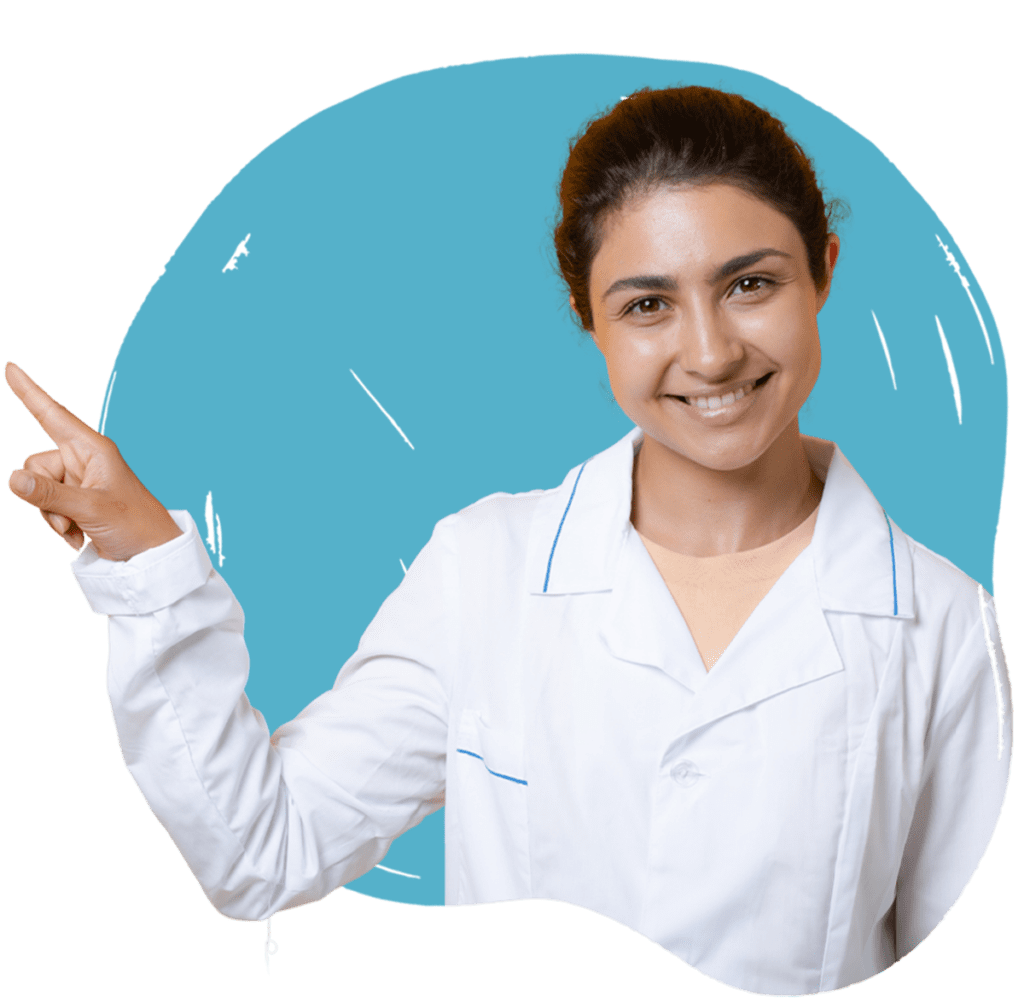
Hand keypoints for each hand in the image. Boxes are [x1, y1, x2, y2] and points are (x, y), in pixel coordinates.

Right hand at [6, 362, 183, 560]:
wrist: (151, 555)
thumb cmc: (135, 525)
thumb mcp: (91, 509)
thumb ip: (50, 495)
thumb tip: (13, 479)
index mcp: (93, 450)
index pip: (53, 415)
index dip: (30, 392)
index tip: (11, 367)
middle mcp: (83, 460)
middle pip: (35, 465)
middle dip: (43, 496)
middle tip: (69, 518)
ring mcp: (79, 481)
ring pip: (36, 489)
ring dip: (51, 515)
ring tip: (78, 528)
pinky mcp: (76, 501)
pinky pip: (46, 505)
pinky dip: (58, 523)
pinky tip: (80, 536)